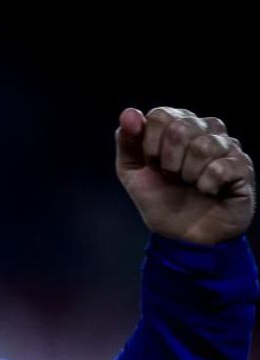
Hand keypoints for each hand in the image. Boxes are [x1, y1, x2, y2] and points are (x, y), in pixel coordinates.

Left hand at [115, 106, 254, 244]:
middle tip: (172, 176)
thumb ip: (127, 142)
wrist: (184, 235)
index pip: (161, 115)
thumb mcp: (132, 173)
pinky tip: (208, 191)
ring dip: (188, 174)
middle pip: (182, 127)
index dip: (150, 144)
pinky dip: (207, 185)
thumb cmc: (160, 200)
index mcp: (177, 126)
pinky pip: (220, 168)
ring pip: (203, 146)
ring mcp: (227, 146)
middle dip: (168, 160)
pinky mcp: (243, 166)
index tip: (153, 164)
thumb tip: (128, 113)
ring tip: (191, 184)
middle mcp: (205, 130)